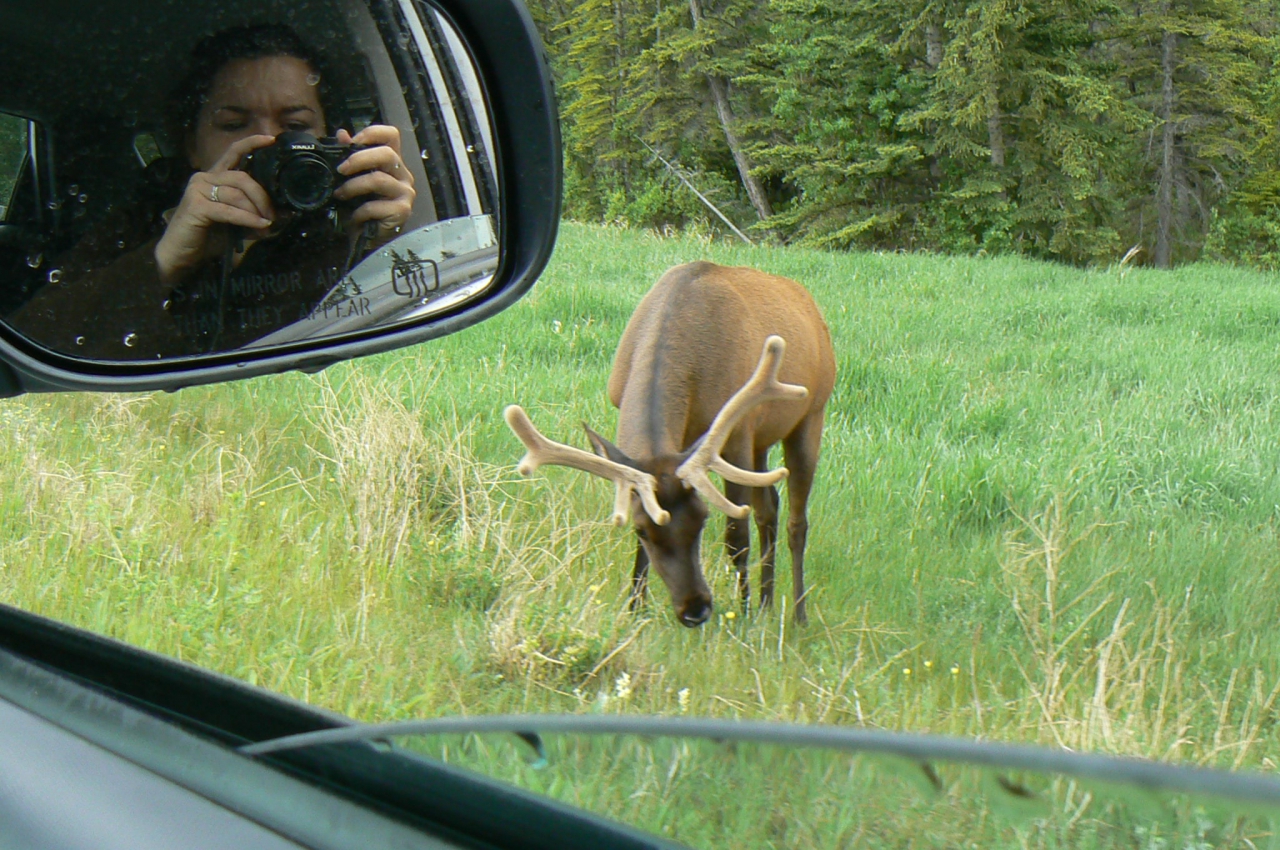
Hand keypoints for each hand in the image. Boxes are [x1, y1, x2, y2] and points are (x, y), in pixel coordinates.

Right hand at [155, 135, 276, 283]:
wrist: (182, 256)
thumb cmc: (210, 238)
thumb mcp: (239, 223)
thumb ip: (256, 214)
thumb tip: (284, 213)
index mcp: (215, 177)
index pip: (234, 152)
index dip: (252, 143)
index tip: (272, 140)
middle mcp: (205, 177)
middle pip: (243, 177)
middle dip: (263, 196)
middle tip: (275, 215)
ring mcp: (198, 189)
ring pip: (237, 193)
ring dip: (256, 210)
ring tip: (267, 224)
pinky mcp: (195, 205)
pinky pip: (229, 209)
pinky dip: (247, 219)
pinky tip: (260, 226)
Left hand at [332, 125, 415, 239]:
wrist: (368, 242)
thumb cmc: (363, 211)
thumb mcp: (352, 181)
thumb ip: (349, 157)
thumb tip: (341, 134)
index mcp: (392, 164)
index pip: (391, 136)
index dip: (372, 133)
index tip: (353, 141)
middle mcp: (403, 176)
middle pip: (387, 154)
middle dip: (359, 159)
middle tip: (341, 169)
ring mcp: (405, 194)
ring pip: (379, 179)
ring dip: (353, 187)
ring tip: (340, 194)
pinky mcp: (402, 211)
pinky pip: (375, 205)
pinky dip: (359, 211)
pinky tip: (354, 217)